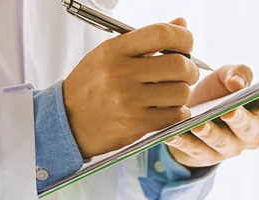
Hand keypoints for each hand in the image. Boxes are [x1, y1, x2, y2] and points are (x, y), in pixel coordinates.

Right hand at [63, 18, 198, 157]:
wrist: (67, 120)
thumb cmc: (91, 85)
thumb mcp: (110, 54)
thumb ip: (147, 40)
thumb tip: (181, 24)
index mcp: (114, 50)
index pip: (162, 34)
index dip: (183, 37)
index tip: (186, 44)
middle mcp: (121, 73)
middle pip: (179, 65)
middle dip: (190, 69)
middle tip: (186, 74)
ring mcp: (128, 100)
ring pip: (181, 92)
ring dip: (183, 94)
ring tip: (171, 93)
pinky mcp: (135, 124)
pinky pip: (175, 115)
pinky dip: (178, 112)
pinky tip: (168, 109)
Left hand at [164, 64, 258, 166]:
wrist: (190, 118)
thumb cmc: (216, 94)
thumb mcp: (226, 77)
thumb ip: (237, 73)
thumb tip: (238, 83)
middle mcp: (250, 133)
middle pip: (248, 128)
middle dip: (239, 120)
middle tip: (230, 111)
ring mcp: (229, 148)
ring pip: (220, 141)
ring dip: (209, 132)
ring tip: (198, 124)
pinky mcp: (205, 156)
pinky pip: (194, 149)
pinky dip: (183, 142)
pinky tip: (173, 134)